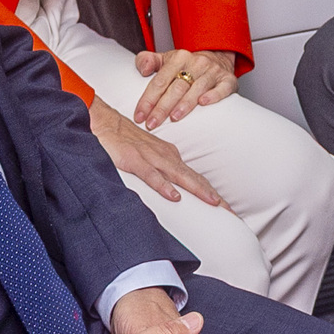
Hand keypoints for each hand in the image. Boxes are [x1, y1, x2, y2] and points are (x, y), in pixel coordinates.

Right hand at [90, 101, 225, 207]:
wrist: (104, 121)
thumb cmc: (126, 142)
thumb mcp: (148, 158)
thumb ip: (162, 173)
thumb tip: (175, 194)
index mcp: (170, 157)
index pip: (195, 178)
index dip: (211, 194)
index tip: (227, 210)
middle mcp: (165, 157)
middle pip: (193, 178)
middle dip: (212, 195)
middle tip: (230, 212)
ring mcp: (150, 157)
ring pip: (178, 176)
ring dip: (197, 189)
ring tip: (213, 203)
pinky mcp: (133, 160)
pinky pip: (151, 175)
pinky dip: (163, 185)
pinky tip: (174, 196)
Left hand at [131, 48, 237, 128]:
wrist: (216, 58)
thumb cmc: (185, 66)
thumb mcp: (164, 59)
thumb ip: (147, 60)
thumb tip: (143, 69)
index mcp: (178, 58)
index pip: (160, 81)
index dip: (148, 99)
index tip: (139, 116)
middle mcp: (196, 63)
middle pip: (176, 87)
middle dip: (162, 108)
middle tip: (152, 124)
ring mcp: (213, 71)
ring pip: (197, 88)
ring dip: (185, 104)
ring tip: (174, 118)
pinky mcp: (228, 80)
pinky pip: (222, 88)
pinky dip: (213, 95)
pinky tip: (203, 103)